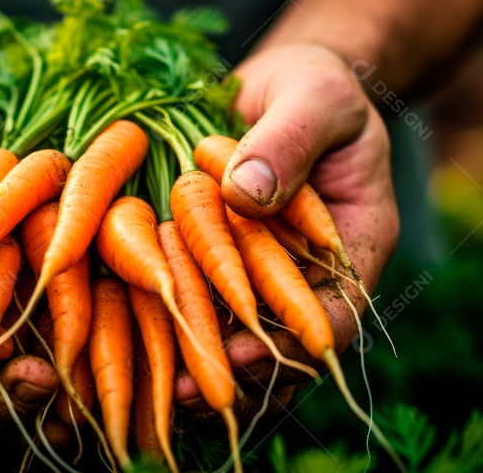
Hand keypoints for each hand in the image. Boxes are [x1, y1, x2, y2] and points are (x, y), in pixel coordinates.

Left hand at [175, 44, 399, 410]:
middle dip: (237, 377)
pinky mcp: (215, 271)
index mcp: (352, 246)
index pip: (336, 313)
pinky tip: (130, 352)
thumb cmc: (313, 89)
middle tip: (190, 394)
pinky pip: (198, 311)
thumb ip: (288, 141)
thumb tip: (245, 192)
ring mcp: (261, 280)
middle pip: (280, 347)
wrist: (278, 89)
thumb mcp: (313, 98)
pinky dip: (170, 335)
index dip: (296, 341)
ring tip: (157, 395)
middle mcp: (308, 278)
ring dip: (199, 372)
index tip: (248, 349)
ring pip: (237, 344)